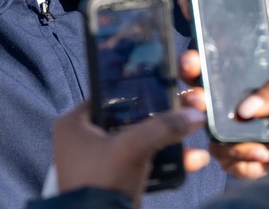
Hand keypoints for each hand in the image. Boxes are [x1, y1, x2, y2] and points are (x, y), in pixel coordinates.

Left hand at [53, 102, 207, 205]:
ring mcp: (98, 161)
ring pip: (138, 141)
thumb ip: (164, 126)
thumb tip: (193, 114)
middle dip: (159, 118)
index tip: (164, 86)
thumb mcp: (134, 147)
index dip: (137, 89)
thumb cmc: (102, 182)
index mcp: (75, 124)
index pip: (108, 94)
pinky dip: (163, 161)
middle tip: (183, 109)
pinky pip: (142, 162)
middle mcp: (82, 139)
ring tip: (191, 133)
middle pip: (128, 118)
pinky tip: (189, 159)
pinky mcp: (113, 179)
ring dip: (166, 140)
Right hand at [178, 47, 268, 179]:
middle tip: (201, 101)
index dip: (195, 64)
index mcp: (244, 87)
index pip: (212, 70)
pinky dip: (244, 158)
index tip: (193, 64)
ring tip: (263, 148)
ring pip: (210, 133)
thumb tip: (244, 109)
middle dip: (192, 98)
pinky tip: (264, 157)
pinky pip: (223, 158)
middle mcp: (231, 109)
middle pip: (195, 100)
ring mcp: (229, 134)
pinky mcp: (233, 158)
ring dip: (233, 142)